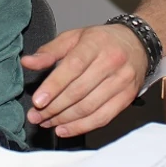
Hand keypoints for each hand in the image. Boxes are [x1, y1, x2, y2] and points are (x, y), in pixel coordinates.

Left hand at [20, 23, 148, 137]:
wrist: (137, 43)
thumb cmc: (101, 40)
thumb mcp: (74, 37)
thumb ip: (50, 51)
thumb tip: (27, 62)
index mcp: (95, 43)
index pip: (73, 66)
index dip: (54, 85)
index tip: (37, 101)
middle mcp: (111, 61)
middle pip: (79, 91)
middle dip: (54, 107)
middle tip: (36, 116)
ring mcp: (122, 80)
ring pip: (89, 106)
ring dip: (64, 119)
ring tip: (46, 122)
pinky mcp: (127, 97)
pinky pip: (103, 117)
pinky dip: (81, 127)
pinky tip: (64, 129)